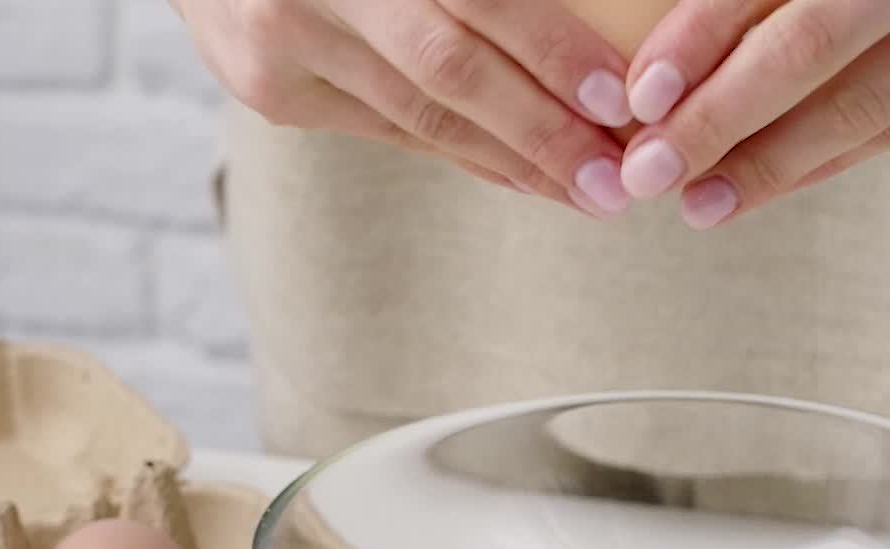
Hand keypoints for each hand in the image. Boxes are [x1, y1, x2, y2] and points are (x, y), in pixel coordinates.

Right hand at [169, 0, 637, 214]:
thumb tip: (585, 15)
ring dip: (512, 159)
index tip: (619, 97)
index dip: (550, 49)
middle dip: (541, 132)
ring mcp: (281, 43)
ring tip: (583, 190)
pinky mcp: (270, 92)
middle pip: (447, 70)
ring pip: (420, 115)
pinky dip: (463, 153)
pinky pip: (390, 129)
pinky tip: (521, 176)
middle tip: (613, 180)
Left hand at [617, 0, 889, 226]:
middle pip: (816, 43)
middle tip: (649, 172)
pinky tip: (766, 185)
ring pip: (866, 103)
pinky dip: (828, 159)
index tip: (643, 94)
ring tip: (697, 203)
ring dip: (769, 162)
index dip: (703, 32)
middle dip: (721, 118)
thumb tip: (680, 48)